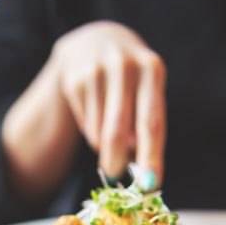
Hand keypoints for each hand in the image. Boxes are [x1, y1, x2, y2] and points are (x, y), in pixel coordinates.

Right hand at [52, 21, 165, 187]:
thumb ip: (147, 126)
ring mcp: (95, 70)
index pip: (152, 122)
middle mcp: (123, 65)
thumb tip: (143, 173)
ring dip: (105, 145)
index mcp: (151, 69)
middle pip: (119, 128)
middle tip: (116, 177)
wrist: (96, 39)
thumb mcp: (147, 91)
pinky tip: (97, 112)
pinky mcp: (73, 78)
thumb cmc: (132, 79)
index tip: (151, 185)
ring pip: (98, 129)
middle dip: (117, 159)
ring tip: (111, 132)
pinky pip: (85, 122)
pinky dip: (92, 130)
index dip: (151, 156)